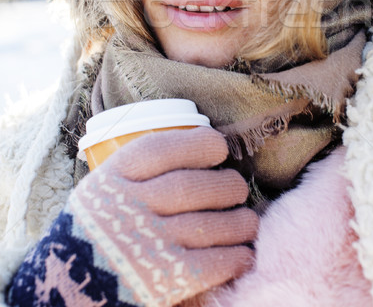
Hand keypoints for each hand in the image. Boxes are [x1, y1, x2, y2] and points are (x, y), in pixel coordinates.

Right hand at [67, 127, 257, 305]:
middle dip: (225, 184)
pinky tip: (244, 254)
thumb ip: (137, 172)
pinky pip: (210, 263)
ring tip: (248, 221)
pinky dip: (234, 256)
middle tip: (237, 187)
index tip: (219, 146)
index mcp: (111, 179)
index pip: (160, 149)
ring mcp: (144, 245)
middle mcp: (127, 207)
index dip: (197, 144)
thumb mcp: (102, 191)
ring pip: (207, 223)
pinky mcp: (161, 282)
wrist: (63, 291)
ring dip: (238, 221)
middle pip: (191, 186)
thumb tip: (196, 147)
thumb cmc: (94, 233)